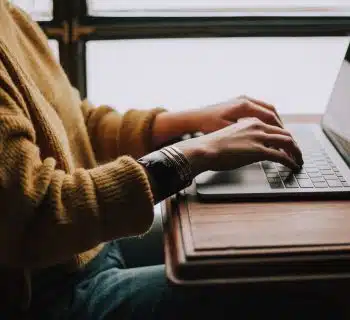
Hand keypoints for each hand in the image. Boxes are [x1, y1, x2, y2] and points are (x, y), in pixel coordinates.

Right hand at [174, 117, 302, 176]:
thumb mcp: (232, 135)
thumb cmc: (213, 145)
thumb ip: (245, 138)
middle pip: (285, 133)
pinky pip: (281, 156)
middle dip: (294, 145)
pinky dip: (290, 161)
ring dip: (296, 152)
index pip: (275, 127)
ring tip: (299, 160)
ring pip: (287, 142)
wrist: (205, 149)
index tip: (287, 145)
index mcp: (251, 121)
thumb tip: (251, 148)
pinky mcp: (258, 151)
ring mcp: (259, 138)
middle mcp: (258, 126)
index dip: (284, 137)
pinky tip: (293, 166)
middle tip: (298, 154)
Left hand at [195, 95, 283, 133]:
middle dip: (279, 125)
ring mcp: (242, 99)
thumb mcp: (228, 131)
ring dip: (273, 121)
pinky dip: (265, 118)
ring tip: (278, 134)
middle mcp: (245, 99)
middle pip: (271, 111)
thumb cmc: (208, 125)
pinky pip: (258, 109)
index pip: (269, 116)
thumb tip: (264, 142)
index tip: (285, 139)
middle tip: (285, 137)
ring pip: (265, 109)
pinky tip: (265, 128)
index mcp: (244, 105)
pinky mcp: (238, 102)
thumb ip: (247, 135)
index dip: (279, 129)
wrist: (194, 118)